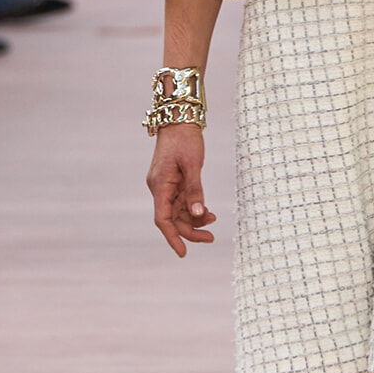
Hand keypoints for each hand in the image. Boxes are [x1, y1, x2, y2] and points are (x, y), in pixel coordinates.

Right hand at [147, 126, 216, 257]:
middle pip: (172, 219)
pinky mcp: (172, 182)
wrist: (179, 119)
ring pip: (178, 212)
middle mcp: (159, 188)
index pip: (163, 220)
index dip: (172, 238)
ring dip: (194, 219)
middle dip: (190, 231)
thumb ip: (195, 190)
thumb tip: (198, 213)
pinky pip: (181, 202)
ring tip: (214, 220)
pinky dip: (193, 208)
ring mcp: (165, 186)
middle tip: (211, 238)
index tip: (183, 253)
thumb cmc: (185, 139)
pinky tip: (208, 211)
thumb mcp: (193, 165)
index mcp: (160, 186)